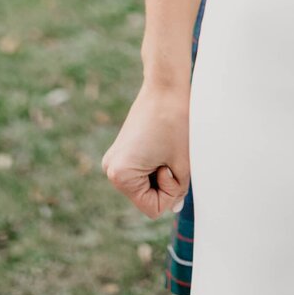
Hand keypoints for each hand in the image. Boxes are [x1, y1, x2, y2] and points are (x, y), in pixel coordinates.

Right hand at [101, 81, 190, 218]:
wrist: (166, 86)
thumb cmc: (176, 122)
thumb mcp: (183, 164)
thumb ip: (178, 190)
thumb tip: (174, 207)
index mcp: (120, 175)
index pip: (153, 208)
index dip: (170, 190)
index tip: (170, 163)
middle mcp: (110, 169)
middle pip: (148, 197)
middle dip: (165, 181)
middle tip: (169, 152)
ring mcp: (114, 160)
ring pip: (147, 185)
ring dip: (161, 172)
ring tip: (164, 146)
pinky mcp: (121, 151)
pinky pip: (143, 172)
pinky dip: (156, 164)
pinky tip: (159, 143)